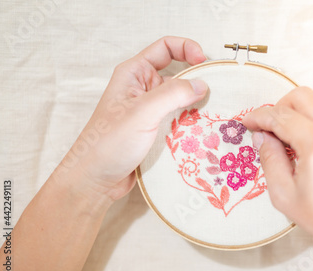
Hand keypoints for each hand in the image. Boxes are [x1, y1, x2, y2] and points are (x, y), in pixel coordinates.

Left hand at [55, 36, 207, 200]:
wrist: (96, 180)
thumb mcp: (143, 112)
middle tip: (216, 91)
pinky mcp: (156, 131)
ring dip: (196, 105)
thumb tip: (202, 85)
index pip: (165, 48)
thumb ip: (173, 94)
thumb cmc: (110, 143)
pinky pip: (180, 120)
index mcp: (134, 74)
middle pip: (178, 74)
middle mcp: (143, 89)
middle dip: (197, 80)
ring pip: (181, 99)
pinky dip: (192, 123)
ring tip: (213, 113)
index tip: (205, 62)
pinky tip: (203, 131)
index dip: (187, 48)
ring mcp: (150, 111)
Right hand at [242, 87, 312, 270]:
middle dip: (280, 107)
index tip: (250, 122)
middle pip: (301, 96)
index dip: (260, 116)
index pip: (281, 115)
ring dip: (303, 117)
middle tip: (272, 129)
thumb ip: (269, 159)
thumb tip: (262, 136)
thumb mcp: (284, 194)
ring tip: (297, 144)